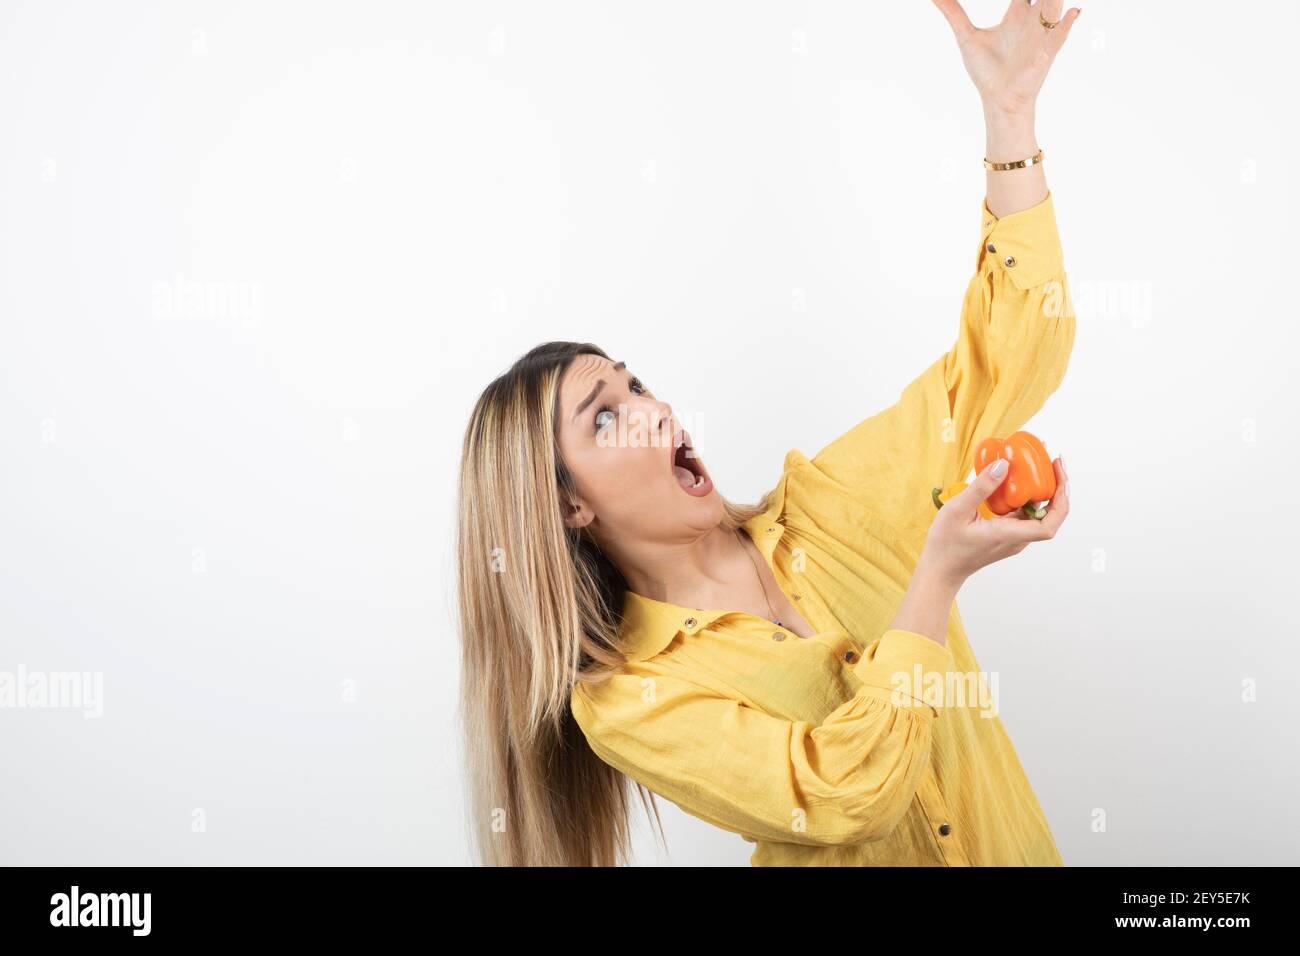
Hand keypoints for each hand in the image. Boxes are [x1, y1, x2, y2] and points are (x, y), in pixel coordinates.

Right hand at [918, 455, 1068, 587]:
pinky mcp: (1007, 534)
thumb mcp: (957, 510)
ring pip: (1038, 513)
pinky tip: (1018, 480)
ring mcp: (1013, 538)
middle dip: (1057, 487)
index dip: (1061, 498)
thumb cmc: (946, 544)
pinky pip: (1024, 514)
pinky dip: (1027, 496)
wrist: (940, 569)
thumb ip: (981, 487)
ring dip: (1043, 490)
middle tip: (1052, 461)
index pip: (1049, 524)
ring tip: (1039, 465)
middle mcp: (1017, 538)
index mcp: (1009, 535)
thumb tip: (1004, 464)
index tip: (1058, 473)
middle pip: (1050, 515)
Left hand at [932, 0, 1080, 115]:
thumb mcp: (967, 36)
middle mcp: (1033, 20)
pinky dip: (1066, 24)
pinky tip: (1072, 12)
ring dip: (1055, 0)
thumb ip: (953, 13)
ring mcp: (1042, 35)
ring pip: (1055, 5)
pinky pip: (1061, 35)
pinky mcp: (1047, 53)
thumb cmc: (987, 70)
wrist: (997, 100)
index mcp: (1017, 13)